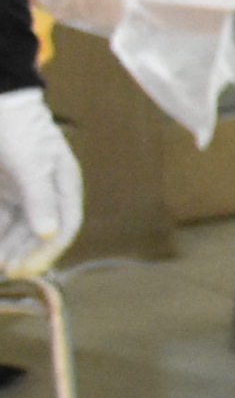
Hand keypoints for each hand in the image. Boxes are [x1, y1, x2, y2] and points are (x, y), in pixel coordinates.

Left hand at [0, 92, 80, 280]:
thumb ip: (39, 198)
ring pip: (16, 229)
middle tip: (6, 270)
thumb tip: (49, 233)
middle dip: (23, 253)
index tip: (26, 268)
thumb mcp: (31, 162)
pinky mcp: (0, 192)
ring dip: (7, 246)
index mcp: (63, 184)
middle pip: (38, 232)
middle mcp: (44, 192)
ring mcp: (20, 192)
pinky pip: (1, 219)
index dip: (47, 250)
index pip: (64, 225)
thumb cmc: (17, 126)